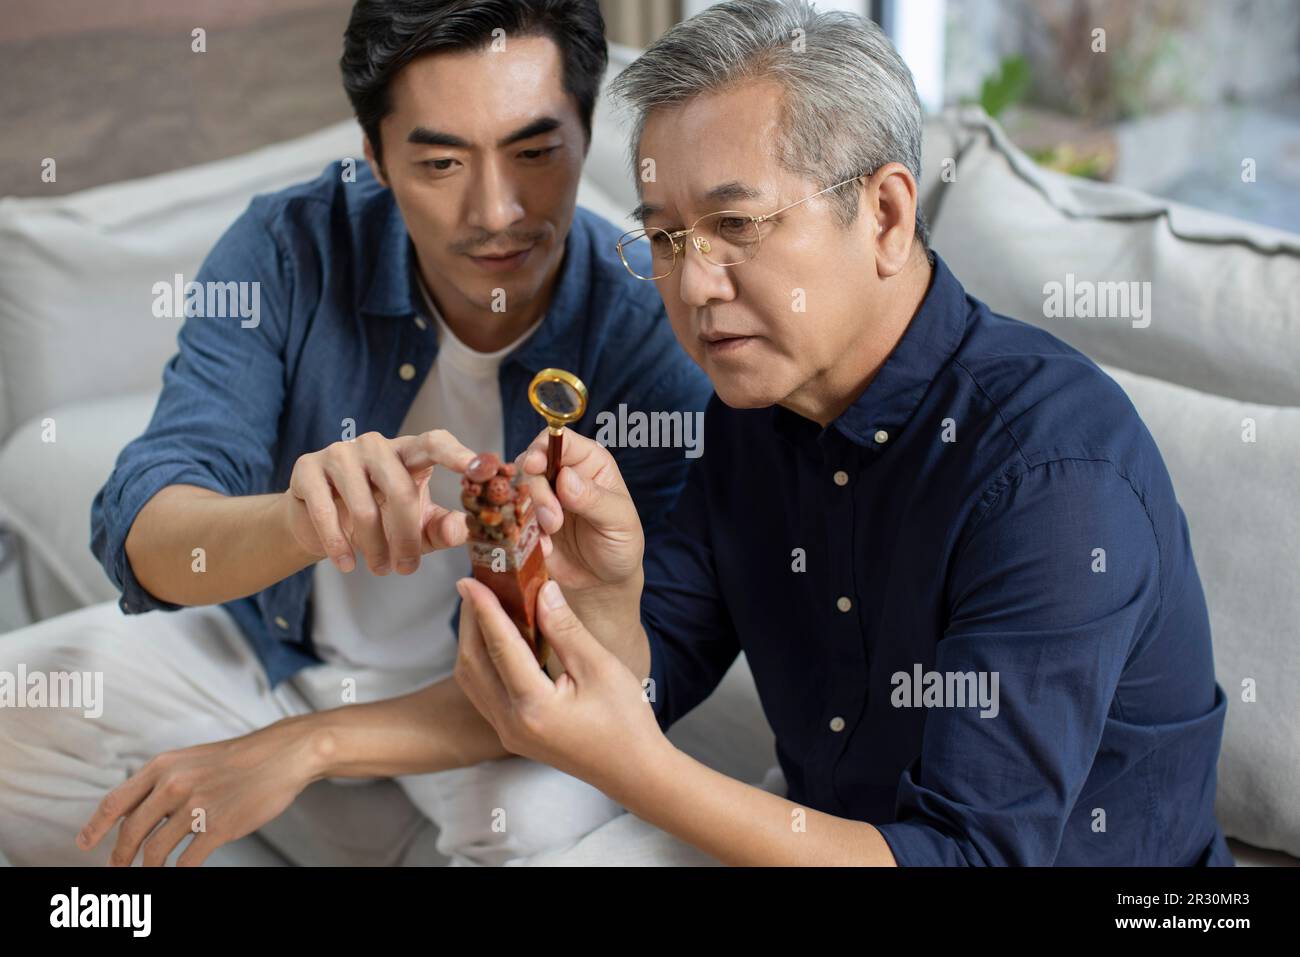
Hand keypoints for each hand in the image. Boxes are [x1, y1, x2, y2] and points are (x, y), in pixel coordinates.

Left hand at [76, 718, 324, 866]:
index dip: (94, 827)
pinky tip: (180, 872)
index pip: (115, 802)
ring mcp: (195, 807)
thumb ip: (163, 782)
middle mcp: (173, 785)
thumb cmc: (238, 758)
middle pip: (130, 832)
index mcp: (163, 766)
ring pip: (154, 851)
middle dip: (119, 857)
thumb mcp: (191, 759)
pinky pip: (186, 861)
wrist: (281, 755)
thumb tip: (135, 812)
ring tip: (151, 872)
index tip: (83, 844)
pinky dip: (179, 872)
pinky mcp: (218, 827)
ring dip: (149, 868)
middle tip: (117, 868)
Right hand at [283, 429, 474, 574]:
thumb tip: (462, 530)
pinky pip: (326, 512)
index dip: (458, 454)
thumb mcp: (418, 527)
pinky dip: (339, 545)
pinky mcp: (308, 468)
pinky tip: (347, 564)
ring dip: (374, 547)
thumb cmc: (379, 519)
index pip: (435, 442)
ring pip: (364, 507)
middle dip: (406, 537)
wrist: (318, 523)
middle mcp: (375, 445)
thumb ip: (443, 528)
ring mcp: (340, 453)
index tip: (483, 469)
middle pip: (400, 489)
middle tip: (407, 569)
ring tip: (380, 569)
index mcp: (408, 452)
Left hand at [453, 576, 667, 798]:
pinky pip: (483, 693)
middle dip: (470, 621)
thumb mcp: (600, 668)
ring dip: (472, 642)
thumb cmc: (626, 720)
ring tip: (481, 608)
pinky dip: (482, 662)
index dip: (484, 608)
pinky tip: (495, 641)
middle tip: (473, 587)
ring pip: (472, 680)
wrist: (632, 770)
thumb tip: (541, 589)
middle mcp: (511, 723)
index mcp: (533, 706)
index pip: (499, 645)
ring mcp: (508, 732)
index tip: (470, 580)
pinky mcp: (512, 734)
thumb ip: (565, 628)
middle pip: (473, 663)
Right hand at [516, 427, 643, 595]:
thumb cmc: (620, 546)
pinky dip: (524, 531)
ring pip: (520, 490)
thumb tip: (566, 477)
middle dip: (538, 491)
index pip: (561, 440)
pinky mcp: (527, 521)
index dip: (543, 447)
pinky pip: (513, 517)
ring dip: (532, 512)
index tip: (534, 465)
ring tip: (552, 532)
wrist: (603, 583)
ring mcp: (543, 497)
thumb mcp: (619, 521)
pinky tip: (544, 546)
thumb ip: (594, 499)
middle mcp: (563, 474)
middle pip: (533, 464)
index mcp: (590, 463)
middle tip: (553, 519)